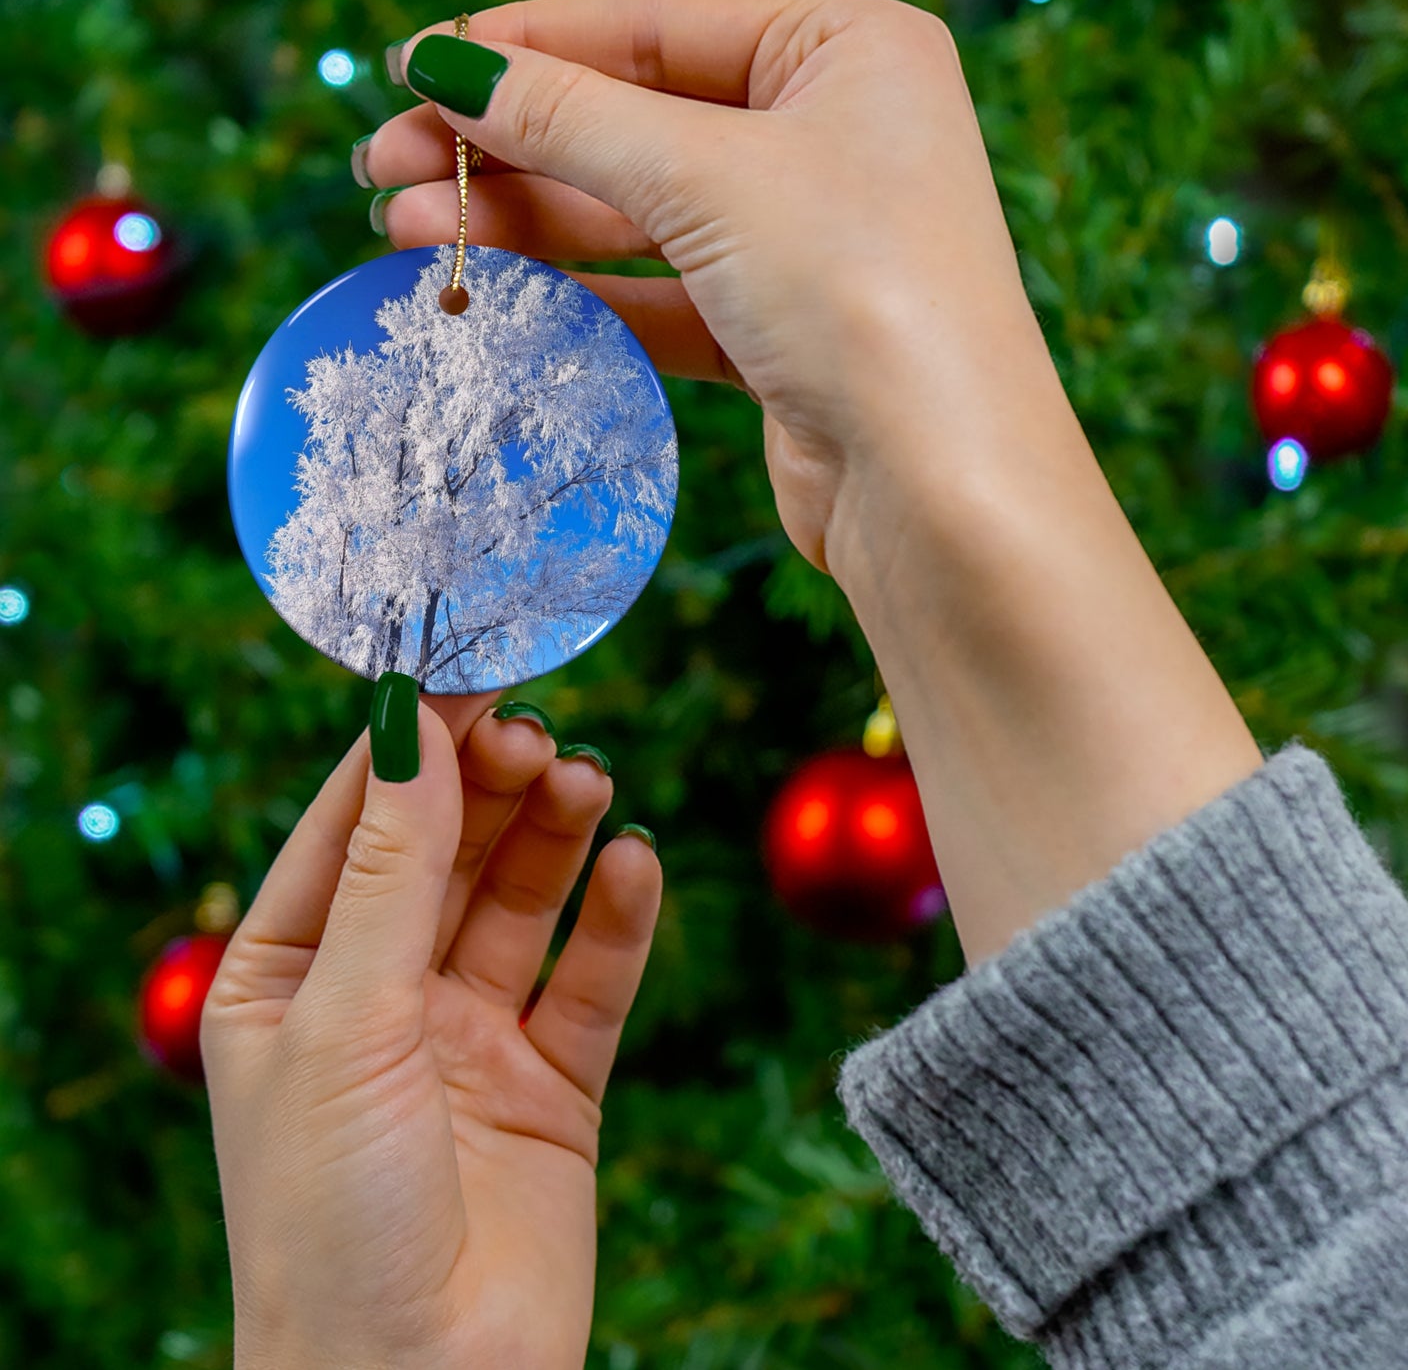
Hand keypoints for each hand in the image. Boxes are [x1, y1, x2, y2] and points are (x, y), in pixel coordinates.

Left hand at [201, 694, 661, 1369]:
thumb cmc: (332, 1218)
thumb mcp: (346, 1020)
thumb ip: (391, 872)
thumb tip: (413, 728)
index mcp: (290, 977)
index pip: (352, 826)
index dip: (409, 748)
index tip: (468, 672)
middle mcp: (380, 997)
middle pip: (446, 852)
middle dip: (490, 787)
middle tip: (540, 733)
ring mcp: (469, 1038)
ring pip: (521, 902)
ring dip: (555, 837)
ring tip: (589, 782)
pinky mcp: (552, 1084)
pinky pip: (590, 980)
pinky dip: (617, 920)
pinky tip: (635, 866)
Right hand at [361, 0, 1054, 583]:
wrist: (939, 488)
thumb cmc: (859, 293)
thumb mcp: (707, 177)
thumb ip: (571, 118)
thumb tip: (447, 66)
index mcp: (847, 49)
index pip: (654, 26)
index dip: (526, 46)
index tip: (413, 68)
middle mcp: (834, 134)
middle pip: (637, 120)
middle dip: (508, 144)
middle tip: (384, 166)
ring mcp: (808, 239)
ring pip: (640, 214)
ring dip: (526, 221)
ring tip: (405, 231)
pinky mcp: (782, 333)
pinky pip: (662, 294)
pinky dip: (581, 293)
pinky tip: (490, 290)